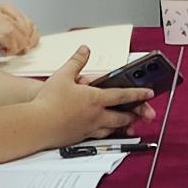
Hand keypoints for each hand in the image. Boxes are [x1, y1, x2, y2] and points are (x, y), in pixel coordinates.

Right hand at [0, 2, 40, 57]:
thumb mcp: (2, 32)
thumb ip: (18, 33)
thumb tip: (32, 43)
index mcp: (7, 8)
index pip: (30, 24)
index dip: (31, 38)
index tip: (26, 45)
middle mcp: (5, 13)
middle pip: (27, 32)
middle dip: (22, 44)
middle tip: (10, 48)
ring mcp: (3, 22)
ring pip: (21, 39)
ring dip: (14, 48)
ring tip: (3, 49)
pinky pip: (14, 44)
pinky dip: (9, 51)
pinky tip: (0, 50)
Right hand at [35, 46, 153, 141]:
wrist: (38, 125)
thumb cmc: (48, 101)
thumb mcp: (63, 75)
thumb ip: (76, 61)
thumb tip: (84, 49)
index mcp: (95, 98)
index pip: (122, 95)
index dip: (138, 94)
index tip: (150, 93)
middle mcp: (96, 115)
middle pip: (122, 116)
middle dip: (134, 114)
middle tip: (144, 113)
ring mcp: (89, 129)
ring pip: (112, 129)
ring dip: (123, 126)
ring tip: (129, 124)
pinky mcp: (81, 138)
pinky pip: (100, 137)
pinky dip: (108, 134)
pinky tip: (106, 133)